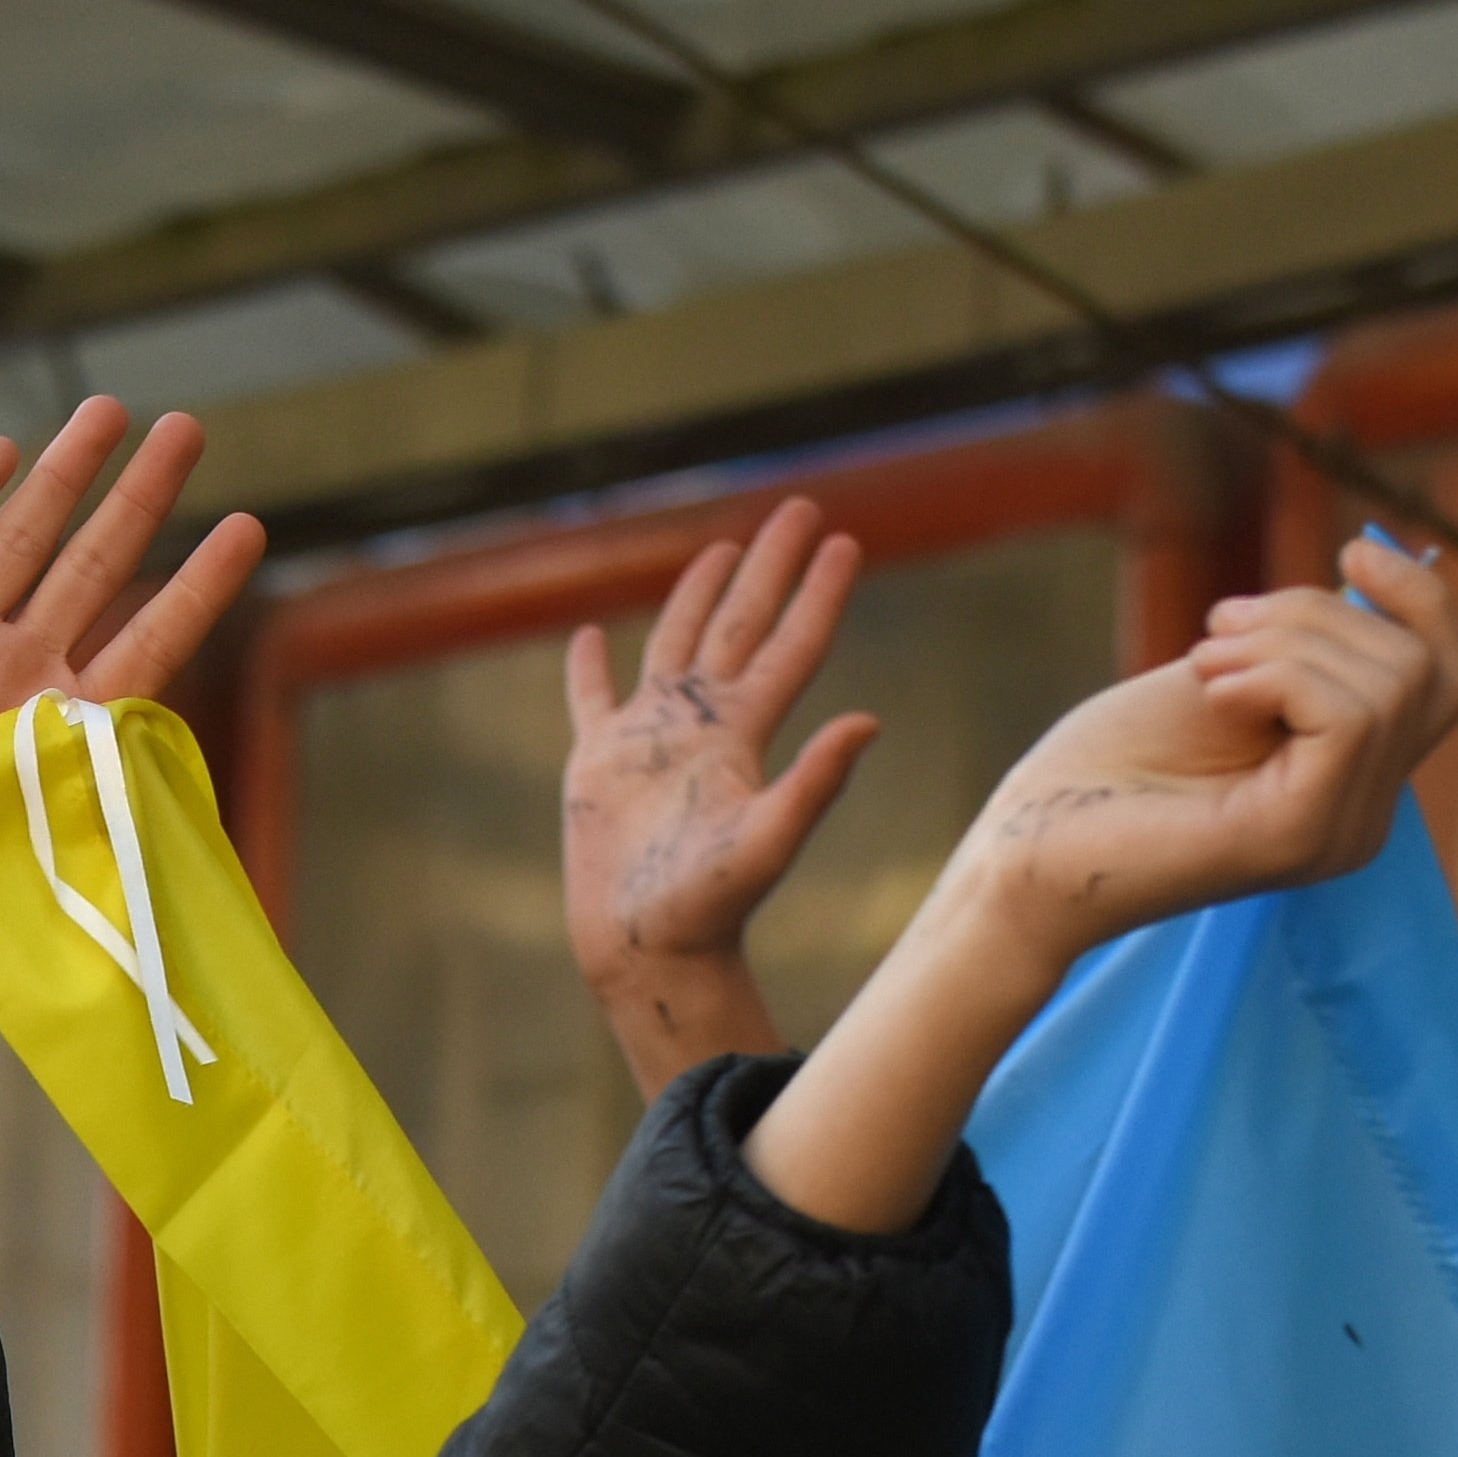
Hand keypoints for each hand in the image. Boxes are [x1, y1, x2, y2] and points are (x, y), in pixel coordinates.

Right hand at [0, 402, 265, 1124]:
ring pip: (17, 542)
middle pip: (93, 567)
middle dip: (139, 497)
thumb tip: (166, 773)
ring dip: (62, 477)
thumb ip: (99, 799)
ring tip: (108, 413)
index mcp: (63, 730)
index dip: (198, 583)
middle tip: (185, 430)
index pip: (152, 637)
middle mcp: (11, 677)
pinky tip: (0, 453)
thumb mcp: (45, 852)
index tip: (248, 526)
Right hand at [563, 499, 878, 1085]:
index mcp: (743, 735)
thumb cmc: (709, 908)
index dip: (817, 594)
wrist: (648, 951)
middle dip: (769, 565)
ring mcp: (649, 741)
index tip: (843, 539)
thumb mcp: (767, 841)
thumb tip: (869, 721)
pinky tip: (588, 637)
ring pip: (675, 644)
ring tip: (722, 548)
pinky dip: (588, 669)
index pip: (790, 646)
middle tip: (799, 506)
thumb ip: (815, 782)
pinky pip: (591, 702)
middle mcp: (702, 725)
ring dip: (698, 595)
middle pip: (742, 624)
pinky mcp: (597, 766)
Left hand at [943, 536, 1457, 973]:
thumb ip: (1303, 642)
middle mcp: (1362, 819)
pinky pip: (1349, 717)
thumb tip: (1382, 564)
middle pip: (1421, 666)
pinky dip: (1278, 675)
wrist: (1025, 849)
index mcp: (1352, 781)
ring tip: (1204, 662)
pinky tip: (1212, 693)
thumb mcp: (1228, 674)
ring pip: (1389, 682)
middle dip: (1320, 614)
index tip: (1349, 550)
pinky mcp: (1298, 839)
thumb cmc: (1106, 768)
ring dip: (1287, 639)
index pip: (1453, 676)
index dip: (1420, 598)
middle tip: (1218, 631)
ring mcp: (1337, 835)